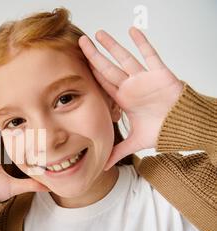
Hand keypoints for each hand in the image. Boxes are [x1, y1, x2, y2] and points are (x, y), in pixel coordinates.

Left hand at [79, 27, 182, 169]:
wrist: (184, 127)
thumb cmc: (162, 129)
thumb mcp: (135, 142)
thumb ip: (118, 152)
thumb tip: (104, 167)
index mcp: (123, 99)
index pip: (103, 83)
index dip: (91, 72)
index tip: (77, 63)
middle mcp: (131, 86)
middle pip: (109, 67)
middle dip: (95, 55)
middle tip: (81, 42)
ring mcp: (144, 78)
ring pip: (125, 58)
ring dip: (112, 46)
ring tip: (98, 33)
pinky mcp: (160, 74)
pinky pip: (150, 55)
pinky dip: (142, 43)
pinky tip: (132, 31)